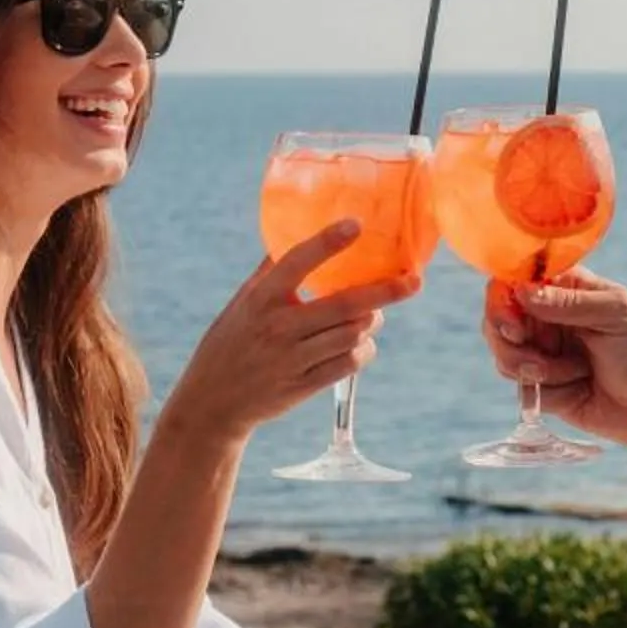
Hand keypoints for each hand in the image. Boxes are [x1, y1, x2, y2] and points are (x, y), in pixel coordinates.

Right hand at [168, 223, 420, 441]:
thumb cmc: (230, 342)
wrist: (212, 403)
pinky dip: (363, 351)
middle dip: (385, 292)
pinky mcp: (302, 386)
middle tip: (414, 281)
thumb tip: (294, 234)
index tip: (356, 224)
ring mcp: (291, 359)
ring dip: (371, 323)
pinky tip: (362, 344)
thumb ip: (270, 272)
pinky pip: (347, 365)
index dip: (328, 242)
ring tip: (375, 315)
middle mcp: (278, 327)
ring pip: (351, 335)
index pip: (297, 262)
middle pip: (344, 305)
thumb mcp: (241, 302)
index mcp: (261, 299)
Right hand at [483, 268, 626, 448]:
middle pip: (497, 320)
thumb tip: (523, 291)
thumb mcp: (615, 315)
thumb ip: (569, 302)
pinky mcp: (539, 385)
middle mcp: (545, 316)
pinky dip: (549, 392)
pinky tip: (578, 389)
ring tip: (576, 373)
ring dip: (537, 370)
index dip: (502, 300)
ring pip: (504, 356)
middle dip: (511, 344)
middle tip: (537, 363)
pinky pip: (522, 388)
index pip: (514, 280)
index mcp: (564, 288)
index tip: (515, 325)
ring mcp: (540, 350)